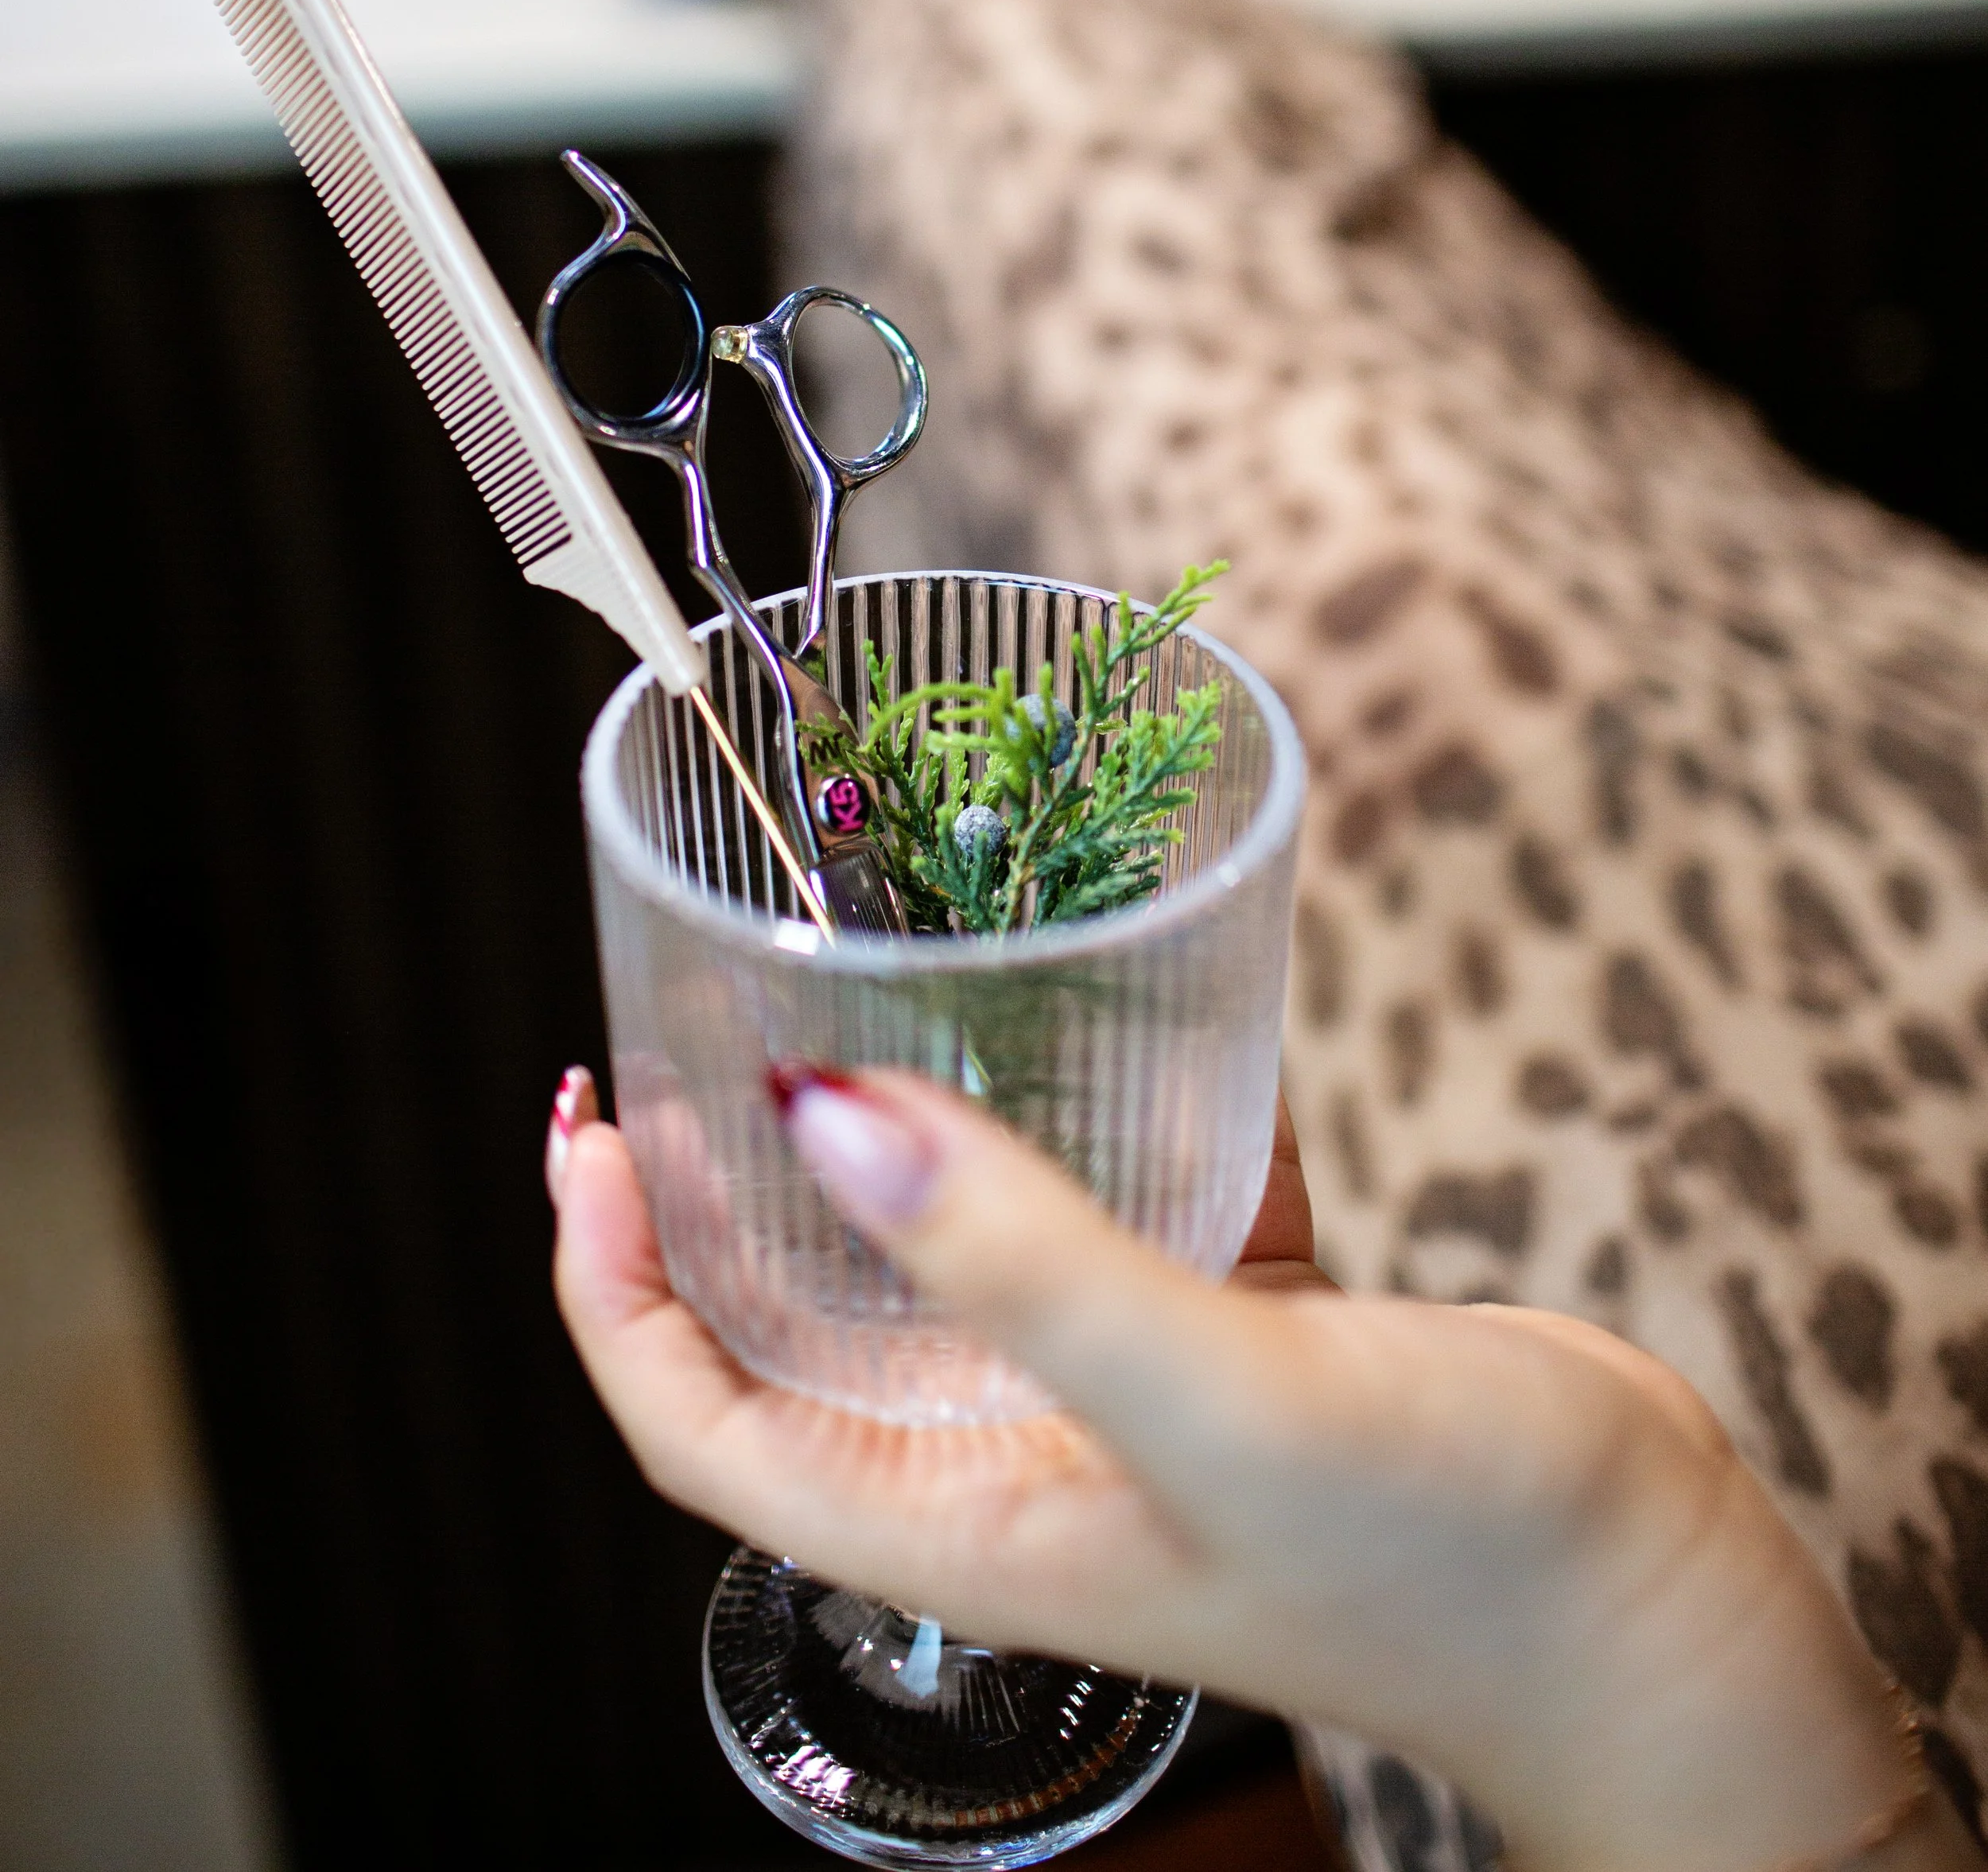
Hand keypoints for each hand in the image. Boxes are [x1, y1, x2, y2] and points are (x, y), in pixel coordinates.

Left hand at [548, 1065, 1942, 1871]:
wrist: (1655, 1600)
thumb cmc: (1448, 1547)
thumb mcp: (1220, 1399)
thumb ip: (1025, 1263)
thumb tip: (818, 1114)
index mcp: (965, 1521)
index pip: (697, 1420)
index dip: (608, 1282)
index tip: (588, 1120)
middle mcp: (1011, 1464)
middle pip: (789, 1333)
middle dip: (709, 1193)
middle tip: (684, 1022)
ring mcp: (1110, 1400)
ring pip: (932, 1267)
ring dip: (868, 1148)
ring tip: (839, 994)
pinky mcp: (1216, 1336)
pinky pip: (1083, 1219)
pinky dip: (1052, 1124)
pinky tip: (1061, 1014)